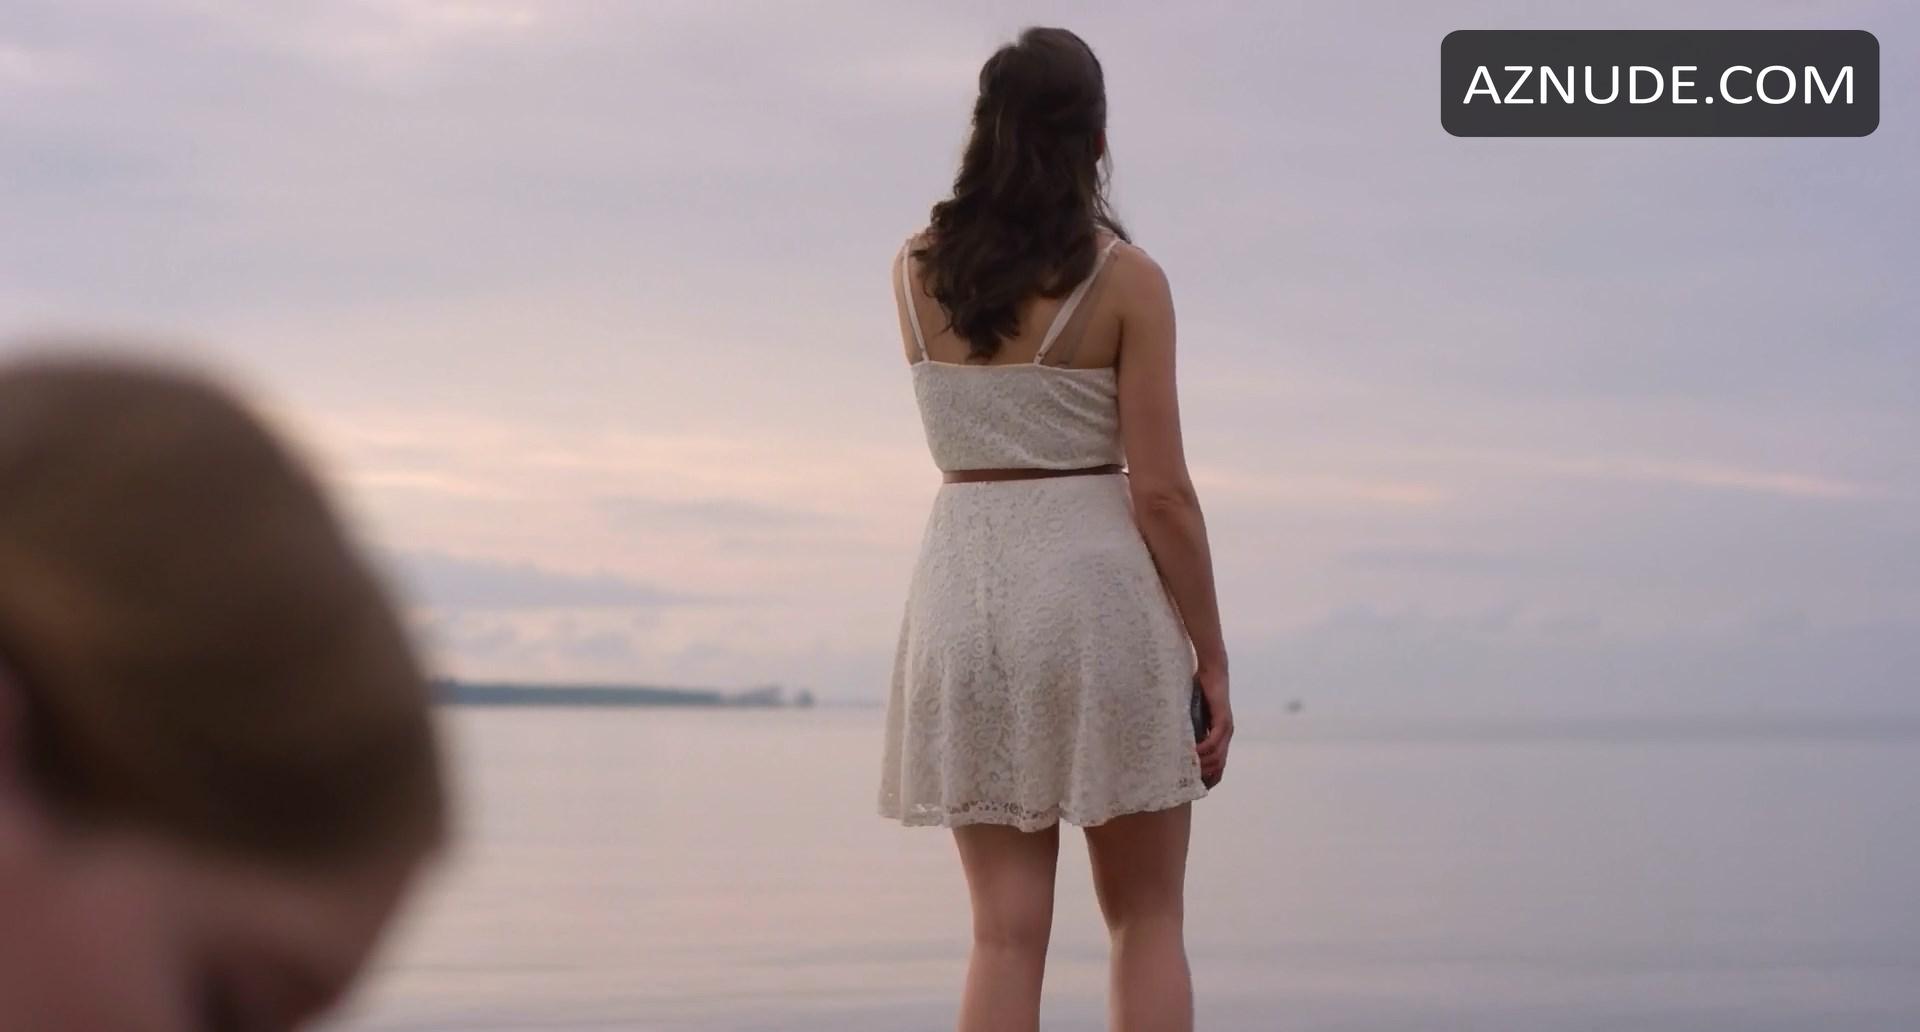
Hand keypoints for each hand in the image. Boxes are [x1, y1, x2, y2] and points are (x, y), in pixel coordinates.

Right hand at [1194, 664, 1231, 786]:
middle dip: (1204, 776)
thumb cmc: (1200, 691)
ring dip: (1202, 764)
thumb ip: (1188, 728)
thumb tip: (1173, 743)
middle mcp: (1226, 736)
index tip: (1195, 787)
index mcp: (1220, 737)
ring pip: (1217, 757)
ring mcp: (1226, 729)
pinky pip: (1214, 742)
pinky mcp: (1222, 720)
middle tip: (1187, 781)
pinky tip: (1192, 752)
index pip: (1219, 766)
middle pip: (1219, 766)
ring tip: (1186, 768)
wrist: (1212, 672)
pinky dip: (1203, 750)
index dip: (1209, 778)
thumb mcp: (1192, 715)